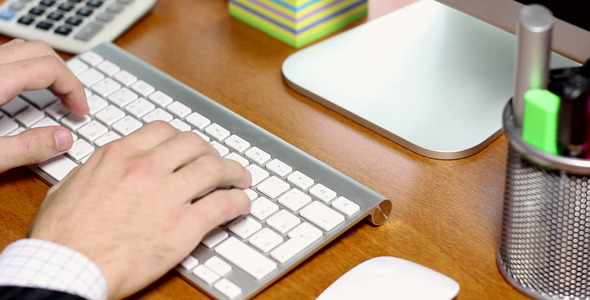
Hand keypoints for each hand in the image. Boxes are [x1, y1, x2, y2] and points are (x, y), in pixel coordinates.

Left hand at [0, 39, 88, 172]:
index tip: (81, 111)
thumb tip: (63, 140)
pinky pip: (6, 57)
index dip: (74, 88)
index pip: (49, 68)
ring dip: (45, 69)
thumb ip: (26, 149)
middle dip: (64, 76)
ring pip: (22, 50)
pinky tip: (22, 94)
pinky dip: (24, 69)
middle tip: (73, 103)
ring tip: (54, 95)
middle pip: (40, 52)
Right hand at [29, 121, 251, 298]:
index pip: (164, 131)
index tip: (190, 148)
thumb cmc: (62, 236)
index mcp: (119, 157)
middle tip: (217, 163)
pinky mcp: (183, 227)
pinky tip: (241, 205)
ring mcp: (167, 196)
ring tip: (241, 179)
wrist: (65, 268)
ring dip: (234, 172)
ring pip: (215, 170)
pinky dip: (238, 202)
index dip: (183, 139)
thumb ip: (96, 170)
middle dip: (211, 152)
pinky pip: (223, 205)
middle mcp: (147, 169)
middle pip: (195, 145)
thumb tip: (107, 167)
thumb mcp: (68, 187)